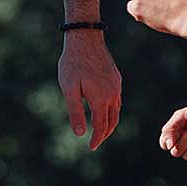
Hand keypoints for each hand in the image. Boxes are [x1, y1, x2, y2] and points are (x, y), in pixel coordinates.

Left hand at [59, 31, 122, 148]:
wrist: (86, 39)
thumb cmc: (73, 63)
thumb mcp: (69, 88)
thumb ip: (75, 111)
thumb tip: (80, 133)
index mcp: (101, 98)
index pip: (102, 126)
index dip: (97, 138)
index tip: (91, 147)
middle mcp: (112, 94)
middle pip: (112, 121)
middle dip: (104, 134)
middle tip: (95, 142)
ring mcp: (116, 85)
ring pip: (116, 111)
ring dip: (110, 123)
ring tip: (100, 129)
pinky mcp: (116, 78)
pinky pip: (117, 100)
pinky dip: (112, 110)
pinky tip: (104, 109)